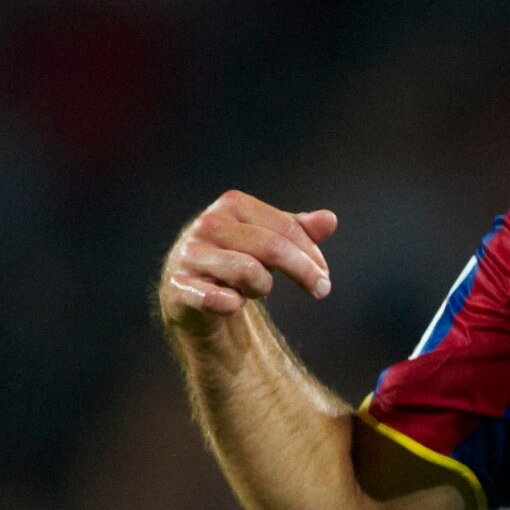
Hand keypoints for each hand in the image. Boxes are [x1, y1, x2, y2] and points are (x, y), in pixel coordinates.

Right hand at [158, 191, 337, 338]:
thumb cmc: (237, 259)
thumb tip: (330, 219)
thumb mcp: (270, 242)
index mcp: (232, 205)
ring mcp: (190, 255)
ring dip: (262, 287)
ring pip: (248, 271)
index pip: (284, 228)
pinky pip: (216, 299)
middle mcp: (208, 224)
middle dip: (303, 271)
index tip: (325, 276)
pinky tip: (233, 304)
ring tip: (254, 289)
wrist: (192, 291)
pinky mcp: (180, 288)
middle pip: (271, 247)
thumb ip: (298, 231)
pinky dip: (232, 305)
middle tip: (322, 291)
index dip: (311, 254)